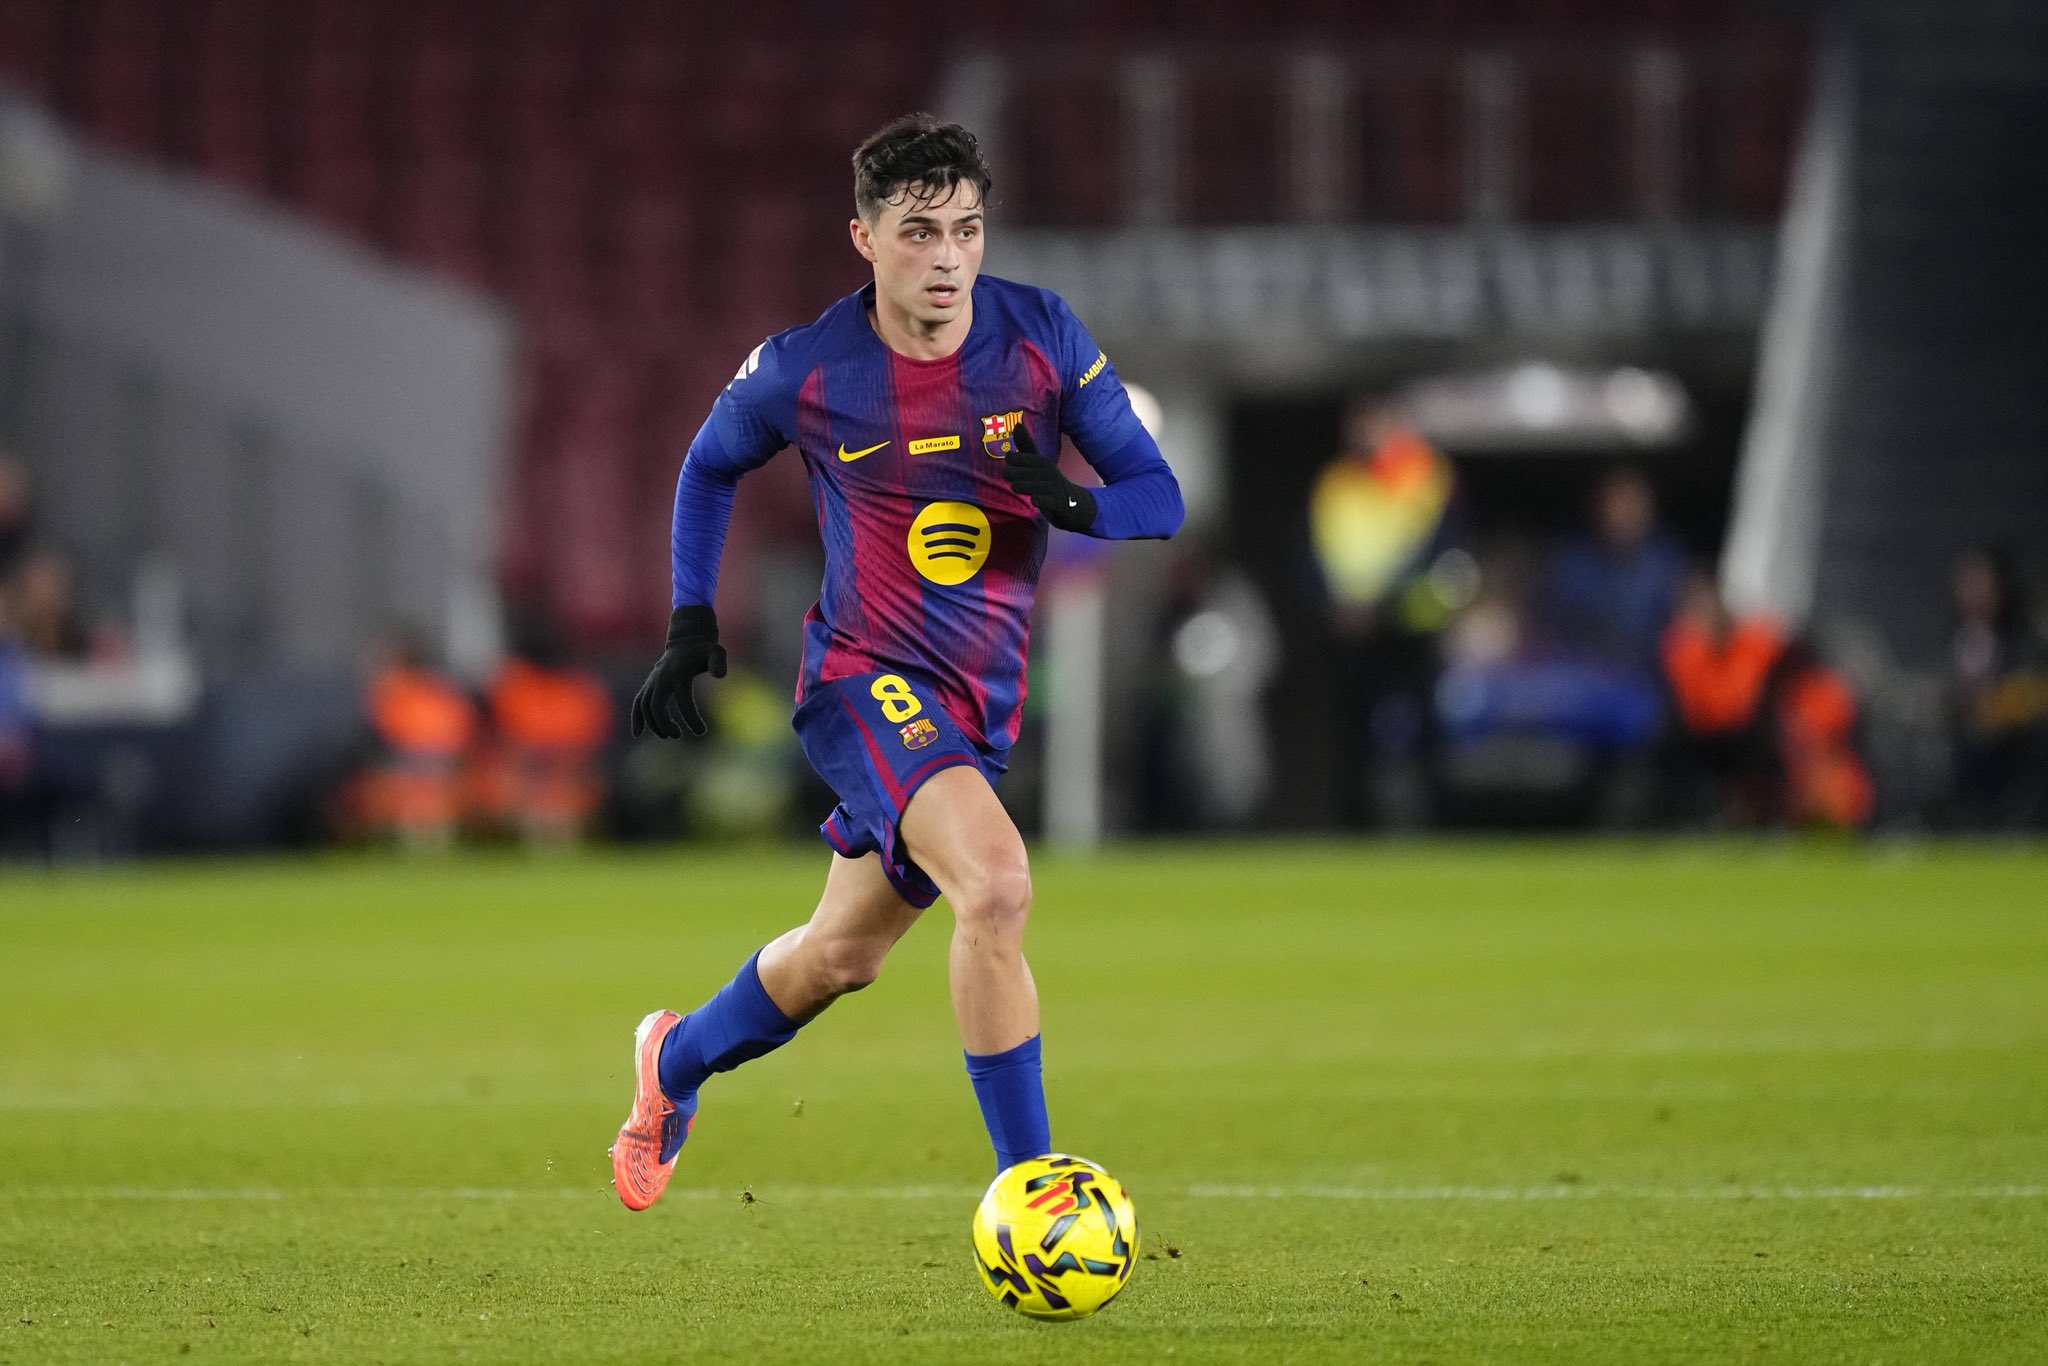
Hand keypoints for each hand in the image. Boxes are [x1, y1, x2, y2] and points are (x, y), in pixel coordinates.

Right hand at [629, 605, 726, 738]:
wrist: (687, 640)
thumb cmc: (705, 649)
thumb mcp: (717, 651)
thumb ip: (719, 662)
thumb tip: (720, 676)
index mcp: (679, 675)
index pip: (684, 702)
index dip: (692, 719)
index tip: (702, 731)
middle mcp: (662, 678)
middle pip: (656, 706)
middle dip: (664, 724)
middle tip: (678, 734)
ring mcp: (653, 681)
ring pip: (644, 706)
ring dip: (653, 724)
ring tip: (669, 734)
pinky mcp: (649, 684)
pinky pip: (638, 702)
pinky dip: (636, 717)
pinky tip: (637, 733)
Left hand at [1001, 425, 1096, 532]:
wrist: (1072, 502)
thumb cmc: (1048, 479)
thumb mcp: (1038, 461)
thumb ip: (1026, 445)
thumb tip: (1017, 424)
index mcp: (1041, 461)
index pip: (1017, 457)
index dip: (1010, 460)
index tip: (1010, 463)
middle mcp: (1047, 471)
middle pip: (1019, 472)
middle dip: (1011, 475)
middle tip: (1011, 478)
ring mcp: (1052, 487)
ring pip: (1028, 486)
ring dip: (1020, 487)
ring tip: (1018, 488)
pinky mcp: (1056, 502)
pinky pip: (1044, 500)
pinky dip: (1039, 500)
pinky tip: (1034, 500)